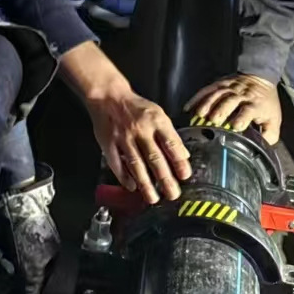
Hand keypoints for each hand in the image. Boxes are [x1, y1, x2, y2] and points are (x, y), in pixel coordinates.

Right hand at [57, 43, 191, 202]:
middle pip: (155, 158)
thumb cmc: (136, 107)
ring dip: (145, 183)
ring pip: (136, 164)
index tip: (185, 176)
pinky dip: (124, 177)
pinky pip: (117, 163)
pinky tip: (132, 187)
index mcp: (156, 121)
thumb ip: (170, 134)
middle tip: (172, 194)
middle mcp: (140, 129)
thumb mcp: (158, 114)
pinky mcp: (108, 143)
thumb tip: (183, 155)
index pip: (171, 143)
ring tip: (153, 197)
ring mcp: (123, 137)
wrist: (108, 96)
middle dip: (165, 179)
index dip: (179, 161)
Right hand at [184, 73, 282, 143]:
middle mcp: (243, 95)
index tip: (236, 126)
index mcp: (256, 104)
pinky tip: (189, 107)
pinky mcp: (221, 83)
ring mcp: (231, 88)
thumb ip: (269, 136)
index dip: (242, 117)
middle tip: (213, 120)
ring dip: (208, 103)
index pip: (249, 110)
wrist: (261, 79)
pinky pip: (207, 90)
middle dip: (222, 109)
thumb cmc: (266, 104)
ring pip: (218, 94)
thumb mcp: (274, 120)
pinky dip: (197, 98)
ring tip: (199, 114)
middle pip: (231, 100)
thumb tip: (261, 149)